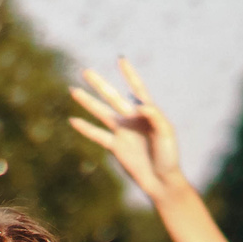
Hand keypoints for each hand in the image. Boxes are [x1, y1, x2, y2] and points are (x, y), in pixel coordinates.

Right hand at [68, 59, 185, 201]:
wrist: (162, 181)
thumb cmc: (169, 157)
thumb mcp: (166, 134)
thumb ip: (156, 118)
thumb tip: (141, 105)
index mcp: (148, 113)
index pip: (137, 89)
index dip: (129, 75)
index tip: (121, 60)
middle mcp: (133, 119)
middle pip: (113, 97)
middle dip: (100, 84)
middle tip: (86, 71)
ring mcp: (123, 132)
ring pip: (101, 113)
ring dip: (88, 102)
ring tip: (73, 90)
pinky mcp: (115, 146)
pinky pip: (98, 135)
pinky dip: (86, 129)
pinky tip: (73, 120)